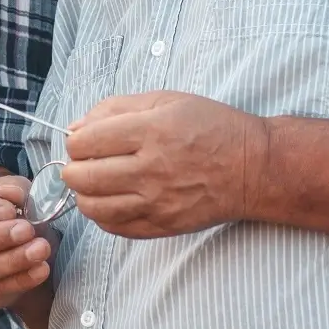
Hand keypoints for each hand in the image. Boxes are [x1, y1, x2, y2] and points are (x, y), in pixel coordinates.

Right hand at [0, 178, 51, 309]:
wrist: (10, 241)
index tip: (10, 211)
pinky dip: (18, 282)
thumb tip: (10, 194)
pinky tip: (39, 270)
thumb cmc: (4, 208)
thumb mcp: (11, 190)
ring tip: (40, 250)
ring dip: (11, 262)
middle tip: (27, 231)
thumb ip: (13, 188)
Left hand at [62, 91, 268, 237]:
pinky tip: (112, 201)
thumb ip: (115, 108)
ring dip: (84, 194)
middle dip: (74, 167)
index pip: (84, 142)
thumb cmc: (211, 127)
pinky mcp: (163, 226)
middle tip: (84, 162)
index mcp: (150, 131)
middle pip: (82, 177)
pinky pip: (114, 228)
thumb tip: (76, 128)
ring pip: (92, 207)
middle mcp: (151, 169)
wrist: (254, 168)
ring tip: (95, 183)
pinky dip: (103, 216)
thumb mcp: (166, 100)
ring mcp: (156, 202)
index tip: (84, 140)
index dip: (75, 140)